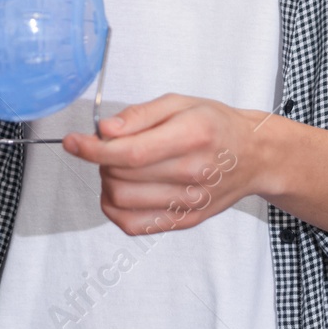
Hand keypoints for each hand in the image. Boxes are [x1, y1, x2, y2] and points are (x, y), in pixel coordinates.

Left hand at [62, 94, 269, 235]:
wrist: (253, 156)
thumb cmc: (217, 125)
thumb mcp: (180, 103)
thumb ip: (140, 115)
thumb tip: (105, 130)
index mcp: (192, 136)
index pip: (129, 153)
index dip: (93, 150)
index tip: (73, 142)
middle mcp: (192, 173)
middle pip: (121, 177)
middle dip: (102, 160)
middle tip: (110, 145)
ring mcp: (189, 202)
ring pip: (122, 202)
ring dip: (107, 182)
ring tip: (118, 167)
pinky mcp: (185, 220)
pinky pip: (135, 225)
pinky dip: (116, 209)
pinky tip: (122, 190)